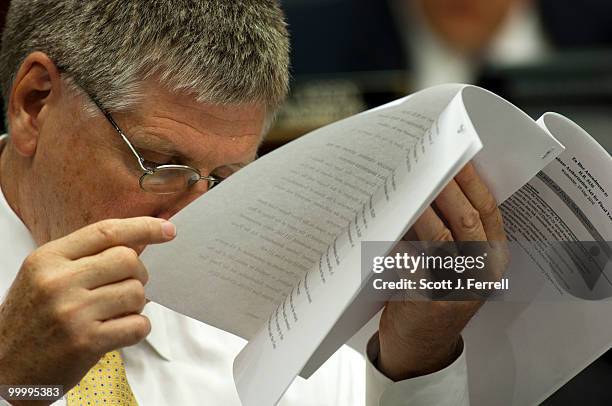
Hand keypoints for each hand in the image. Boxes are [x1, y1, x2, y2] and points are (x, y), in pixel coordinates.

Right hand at [0, 217, 175, 402]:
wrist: (4, 368)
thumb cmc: (31, 319)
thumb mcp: (46, 276)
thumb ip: (87, 256)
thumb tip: (139, 241)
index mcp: (48, 259)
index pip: (107, 232)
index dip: (143, 227)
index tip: (168, 229)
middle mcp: (58, 282)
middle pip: (128, 260)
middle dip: (138, 274)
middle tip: (127, 287)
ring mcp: (72, 313)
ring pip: (137, 293)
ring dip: (137, 304)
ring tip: (117, 313)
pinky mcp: (86, 342)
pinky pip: (138, 325)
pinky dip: (137, 328)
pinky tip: (119, 331)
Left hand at [377, 162, 507, 380]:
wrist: (421, 348)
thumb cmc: (432, 297)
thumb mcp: (454, 264)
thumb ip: (452, 231)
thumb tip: (428, 180)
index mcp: (492, 258)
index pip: (488, 210)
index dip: (472, 180)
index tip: (454, 153)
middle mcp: (481, 273)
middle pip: (466, 218)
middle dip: (445, 185)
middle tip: (425, 159)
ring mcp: (458, 289)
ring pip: (441, 236)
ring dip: (420, 205)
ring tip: (404, 181)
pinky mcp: (430, 301)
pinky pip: (412, 260)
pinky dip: (398, 236)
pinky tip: (384, 218)